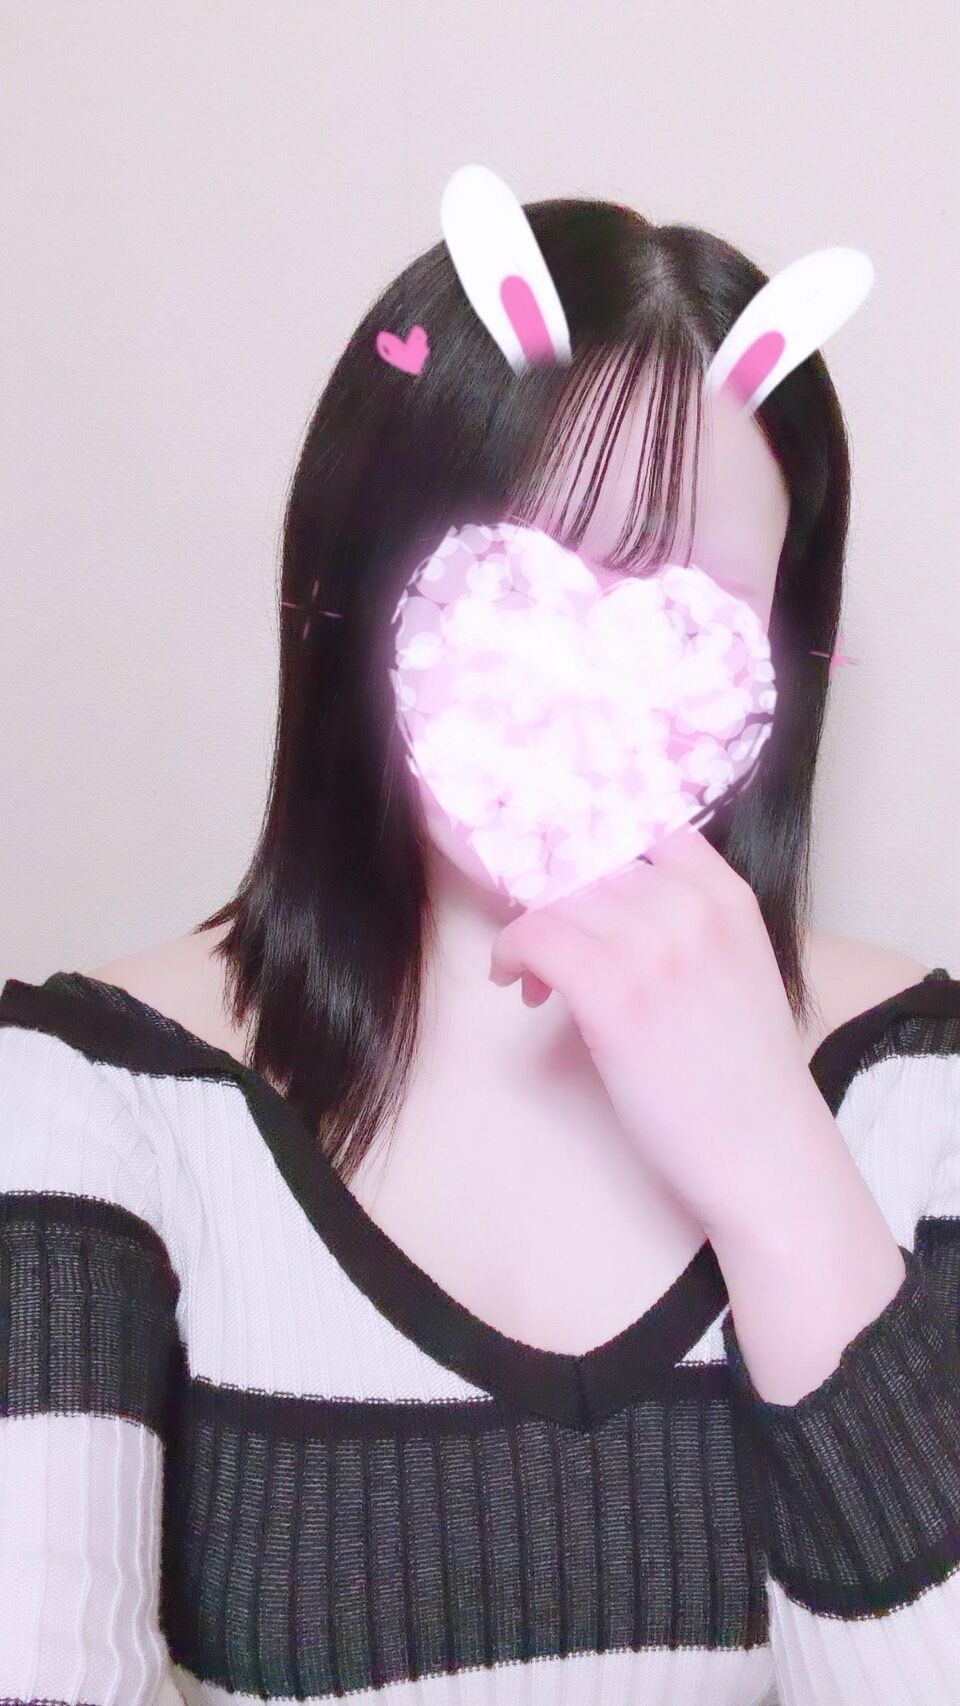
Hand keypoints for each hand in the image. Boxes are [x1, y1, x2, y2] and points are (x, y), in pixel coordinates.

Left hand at [488, 824, 832, 1235]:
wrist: (765, 1152)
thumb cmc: (746, 1078)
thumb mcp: (738, 969)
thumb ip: (688, 924)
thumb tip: (608, 910)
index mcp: (727, 896)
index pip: (646, 827)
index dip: (599, 852)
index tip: (576, 888)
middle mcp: (690, 906)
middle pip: (590, 866)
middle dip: (561, 903)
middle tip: (552, 950)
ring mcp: (651, 945)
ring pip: (556, 900)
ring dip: (534, 932)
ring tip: (540, 979)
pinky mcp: (612, 991)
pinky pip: (535, 936)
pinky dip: (513, 953)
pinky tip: (521, 985)